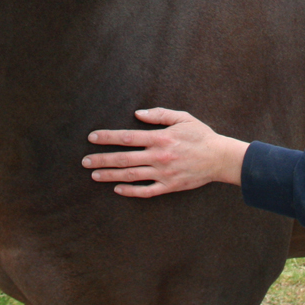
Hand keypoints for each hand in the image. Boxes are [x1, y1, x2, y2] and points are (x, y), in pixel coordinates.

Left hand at [84, 108, 248, 197]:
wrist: (220, 158)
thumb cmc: (201, 135)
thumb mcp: (182, 118)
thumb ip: (159, 115)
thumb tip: (138, 113)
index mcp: (160, 138)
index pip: (127, 137)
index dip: (107, 137)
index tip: (92, 138)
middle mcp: (158, 156)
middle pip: (123, 158)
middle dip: (102, 159)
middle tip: (84, 161)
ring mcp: (162, 173)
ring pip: (131, 175)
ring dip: (110, 175)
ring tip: (94, 175)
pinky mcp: (169, 186)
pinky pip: (146, 191)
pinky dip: (130, 191)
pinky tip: (117, 189)